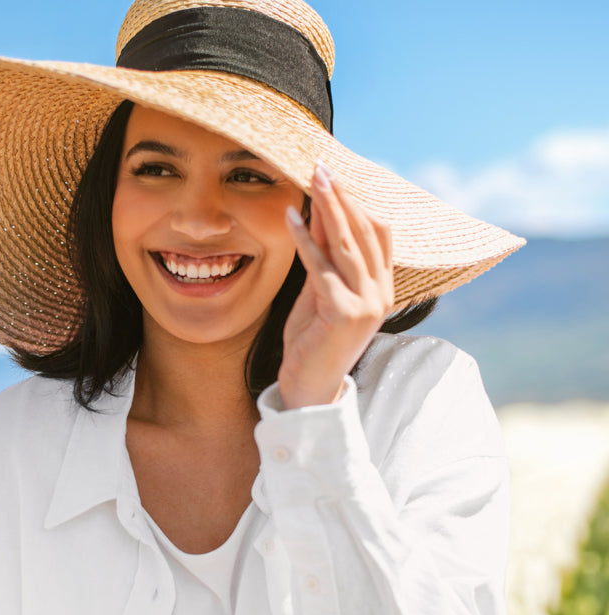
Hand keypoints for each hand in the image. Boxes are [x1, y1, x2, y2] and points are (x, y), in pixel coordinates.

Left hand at [278, 162, 394, 408]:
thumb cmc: (313, 343)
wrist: (309, 389)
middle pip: (366, 231)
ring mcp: (366, 304)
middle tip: (323, 166)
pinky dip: (306, 240)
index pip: (379, 234)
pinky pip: (322, 267)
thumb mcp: (320, 293)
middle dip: (343, 196)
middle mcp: (380, 294)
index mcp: (382, 289)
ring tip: (313, 178)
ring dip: (329, 206)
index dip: (359, 202)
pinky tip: (291, 218)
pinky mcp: (344, 312)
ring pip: (348, 243)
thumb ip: (324, 258)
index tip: (337, 177)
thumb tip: (321, 214)